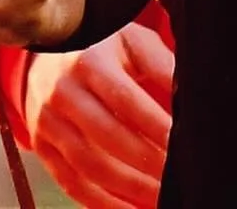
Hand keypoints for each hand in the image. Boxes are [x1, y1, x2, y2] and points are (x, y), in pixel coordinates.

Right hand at [23, 20, 172, 208]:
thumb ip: (163, 67)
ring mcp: (45, 118)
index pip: (126, 100)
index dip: (158, 127)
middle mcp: (61, 89)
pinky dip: (102, 204)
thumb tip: (196, 102)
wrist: (50, 47)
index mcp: (87, 60)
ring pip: (89, 164)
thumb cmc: (104, 48)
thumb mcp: (133, 43)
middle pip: (108, 135)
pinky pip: (71, 182)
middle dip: (149, 163)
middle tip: (181, 179)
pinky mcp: (40, 142)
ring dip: (131, 188)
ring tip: (164, 198)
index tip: (188, 146)